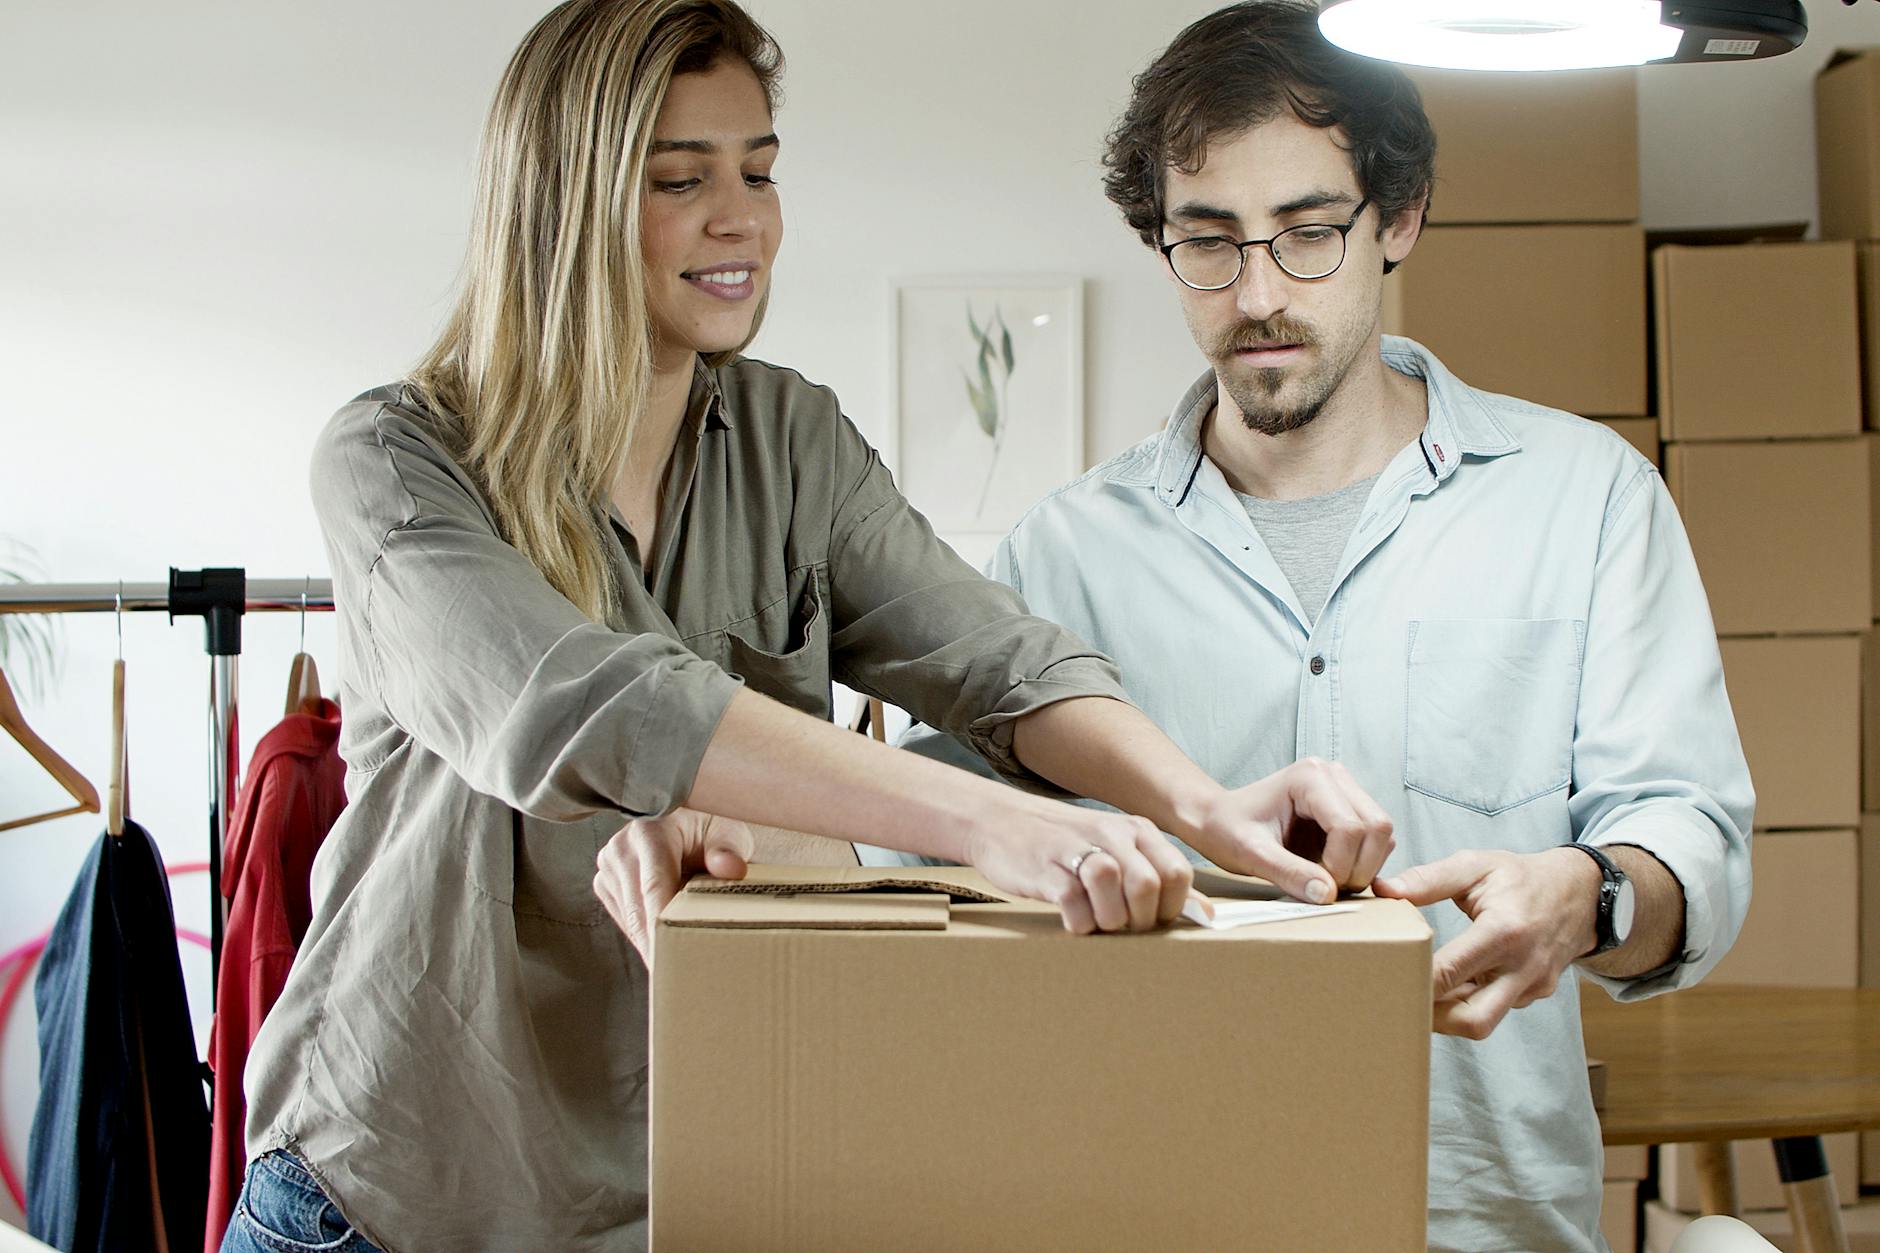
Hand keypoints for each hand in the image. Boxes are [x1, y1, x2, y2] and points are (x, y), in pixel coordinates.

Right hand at [593, 807, 755, 966]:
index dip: (660, 925)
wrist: (686, 820)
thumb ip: (728, 850)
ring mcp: (610, 866)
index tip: (669, 956)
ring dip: (649, 944)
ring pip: (629, 918)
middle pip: (637, 909)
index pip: (653, 886)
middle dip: (654, 946)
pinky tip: (662, 952)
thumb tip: (732, 869)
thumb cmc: (709, 827)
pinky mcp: (607, 883)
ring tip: (671, 974)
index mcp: (649, 832)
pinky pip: (625, 918)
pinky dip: (644, 936)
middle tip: (674, 982)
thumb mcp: (727, 832)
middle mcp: (622, 848)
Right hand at [965, 798, 1202, 934]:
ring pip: (1114, 890)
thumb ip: (1157, 876)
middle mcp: (1112, 835)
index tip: (1150, 920)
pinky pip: (1074, 903)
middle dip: (1139, 920)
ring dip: (1109, 921)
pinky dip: (1078, 923)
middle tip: (1120, 926)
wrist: (999, 821)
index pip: (1178, 874)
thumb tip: (1206, 913)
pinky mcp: (1045, 868)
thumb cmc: (1065, 844)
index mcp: (1136, 830)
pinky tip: (1071, 919)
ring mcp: (1077, 848)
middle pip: (1148, 886)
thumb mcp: (1117, 849)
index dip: (1170, 908)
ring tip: (1096, 921)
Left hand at [1183, 757, 1394, 904]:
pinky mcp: (1350, 809)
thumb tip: (1327, 894)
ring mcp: (1345, 790)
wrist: (1217, 820)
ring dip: (1363, 867)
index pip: (1350, 826)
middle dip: (1358, 867)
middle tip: (1326, 888)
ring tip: (1324, 880)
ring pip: (1382, 834)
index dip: (1340, 865)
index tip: (1316, 885)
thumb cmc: (1227, 829)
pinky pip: (1376, 841)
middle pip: (1377, 826)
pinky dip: (1361, 863)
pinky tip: (1329, 872)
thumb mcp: (1250, 854)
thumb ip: (1287, 873)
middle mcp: (1334, 775)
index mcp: (1309, 777)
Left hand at [1373, 847, 1599, 1039]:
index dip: (1416, 983)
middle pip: (1474, 1020)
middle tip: (1402, 1000)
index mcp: (1504, 930)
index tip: (1385, 979)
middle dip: (1434, 1019)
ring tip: (1420, 991)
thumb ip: (1427, 879)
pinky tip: (1450, 985)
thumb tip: (1382, 889)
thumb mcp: (1475, 866)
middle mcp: (1523, 966)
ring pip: (1484, 1021)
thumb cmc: (1520, 877)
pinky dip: (1469, 1003)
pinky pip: (1498, 1009)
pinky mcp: (1537, 993)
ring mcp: (1534, 985)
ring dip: (1449, 1014)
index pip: (1452, 972)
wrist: (1580, 891)